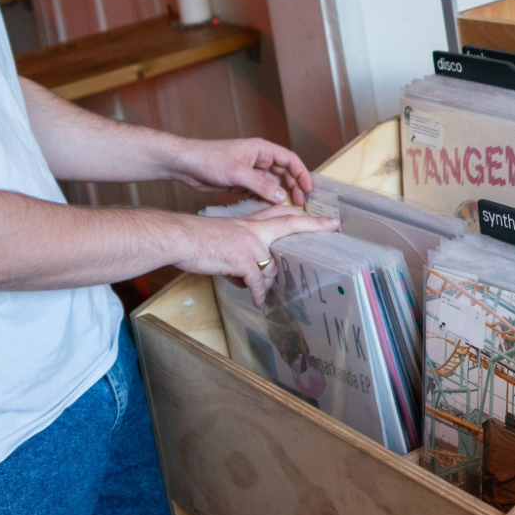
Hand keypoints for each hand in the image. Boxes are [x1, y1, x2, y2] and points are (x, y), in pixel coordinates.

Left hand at [175, 137, 313, 206]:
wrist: (187, 165)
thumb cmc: (210, 159)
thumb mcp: (238, 172)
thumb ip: (261, 185)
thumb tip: (281, 196)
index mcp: (262, 150)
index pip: (289, 159)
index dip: (301, 173)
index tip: (308, 188)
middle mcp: (259, 159)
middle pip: (283, 173)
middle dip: (293, 186)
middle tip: (300, 202)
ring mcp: (250, 172)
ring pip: (272, 184)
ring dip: (279, 194)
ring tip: (287, 208)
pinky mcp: (241, 183)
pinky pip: (259, 192)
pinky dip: (265, 199)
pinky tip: (268, 209)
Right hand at [180, 204, 338, 305]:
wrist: (181, 238)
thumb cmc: (197, 239)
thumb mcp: (226, 236)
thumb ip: (243, 248)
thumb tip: (249, 273)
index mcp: (250, 222)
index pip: (282, 213)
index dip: (302, 214)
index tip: (321, 215)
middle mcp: (255, 229)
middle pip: (291, 223)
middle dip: (314, 225)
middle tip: (334, 226)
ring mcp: (251, 243)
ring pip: (271, 267)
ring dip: (264, 282)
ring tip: (254, 290)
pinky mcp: (243, 259)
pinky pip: (257, 282)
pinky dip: (256, 294)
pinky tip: (257, 301)